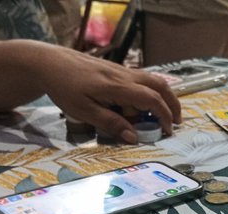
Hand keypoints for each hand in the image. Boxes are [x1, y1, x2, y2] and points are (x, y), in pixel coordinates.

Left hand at [37, 47, 181, 143]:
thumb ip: (110, 123)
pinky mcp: (117, 70)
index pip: (151, 99)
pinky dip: (152, 91)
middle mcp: (124, 76)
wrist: (50, 62)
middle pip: (159, 85)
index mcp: (118, 87)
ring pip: (153, 80)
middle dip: (173, 104)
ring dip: (165, 96)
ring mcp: (121, 71)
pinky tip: (147, 104)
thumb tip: (133, 137)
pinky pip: (142, 79)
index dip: (164, 115)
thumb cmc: (64, 88)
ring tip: (168, 113)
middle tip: (177, 122)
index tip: (167, 131)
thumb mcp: (83, 111)